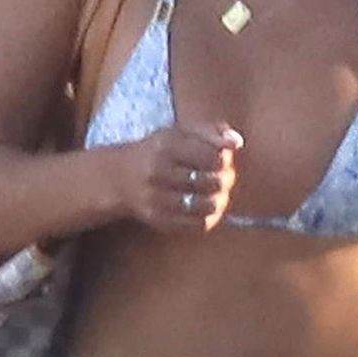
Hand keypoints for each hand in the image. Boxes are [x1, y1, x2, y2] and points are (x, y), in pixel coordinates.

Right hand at [115, 121, 241, 231]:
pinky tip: (206, 207)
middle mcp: (158, 172)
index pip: (213, 156)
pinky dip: (209, 217)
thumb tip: (237, 142)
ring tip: (217, 193)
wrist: (120, 177)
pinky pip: (198, 224)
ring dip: (220, 199)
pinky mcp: (158, 220)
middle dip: (226, 179)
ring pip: (208, 205)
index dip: (225, 159)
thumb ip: (211, 131)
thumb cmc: (159, 151)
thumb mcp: (180, 132)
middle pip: (213, 181)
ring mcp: (157, 199)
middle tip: (225, 177)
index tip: (223, 159)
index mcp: (166, 145)